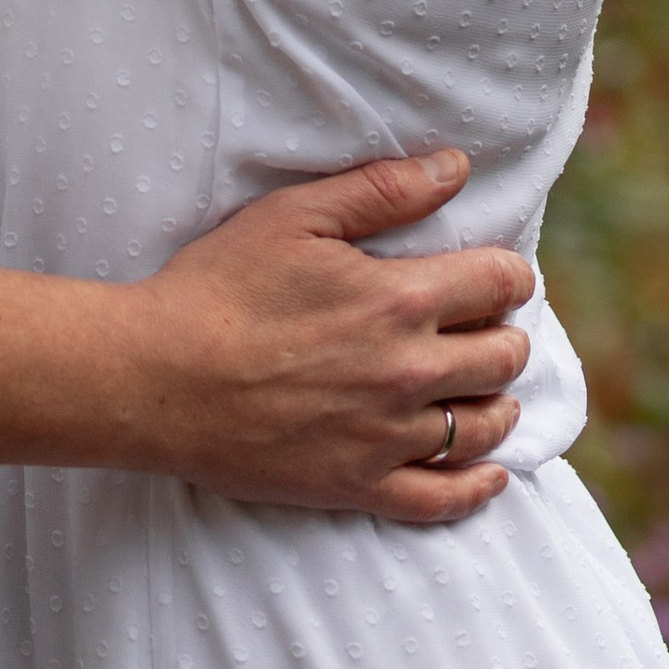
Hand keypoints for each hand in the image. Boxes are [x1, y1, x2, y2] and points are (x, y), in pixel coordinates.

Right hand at [130, 150, 529, 523]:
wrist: (157, 378)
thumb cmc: (219, 286)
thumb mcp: (294, 216)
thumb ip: (382, 190)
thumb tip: (455, 168)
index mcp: (397, 300)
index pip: (498, 285)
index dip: (511, 275)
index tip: (503, 275)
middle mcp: (407, 372)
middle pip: (502, 358)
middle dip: (507, 335)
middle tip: (490, 327)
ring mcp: (386, 437)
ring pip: (482, 428)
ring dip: (501, 404)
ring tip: (491, 391)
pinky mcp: (359, 485)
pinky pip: (443, 500)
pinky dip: (478, 489)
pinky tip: (491, 476)